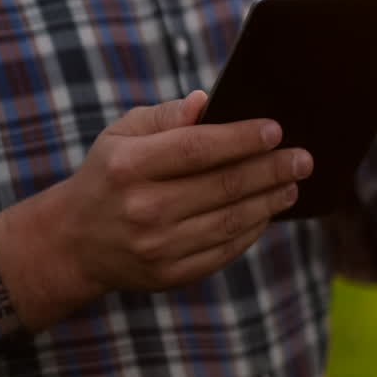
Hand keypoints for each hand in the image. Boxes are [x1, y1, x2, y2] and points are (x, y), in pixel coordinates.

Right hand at [0, 91, 311, 330]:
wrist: (73, 241)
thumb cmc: (108, 174)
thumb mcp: (122, 134)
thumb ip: (165, 116)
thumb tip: (206, 101)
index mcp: (128, 166)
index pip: (196, 149)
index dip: (240, 138)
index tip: (275, 129)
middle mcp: (142, 209)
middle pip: (222, 187)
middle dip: (270, 170)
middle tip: (302, 158)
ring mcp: (156, 247)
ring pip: (230, 221)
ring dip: (269, 201)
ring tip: (292, 183)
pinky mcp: (169, 275)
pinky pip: (223, 251)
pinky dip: (252, 230)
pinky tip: (268, 211)